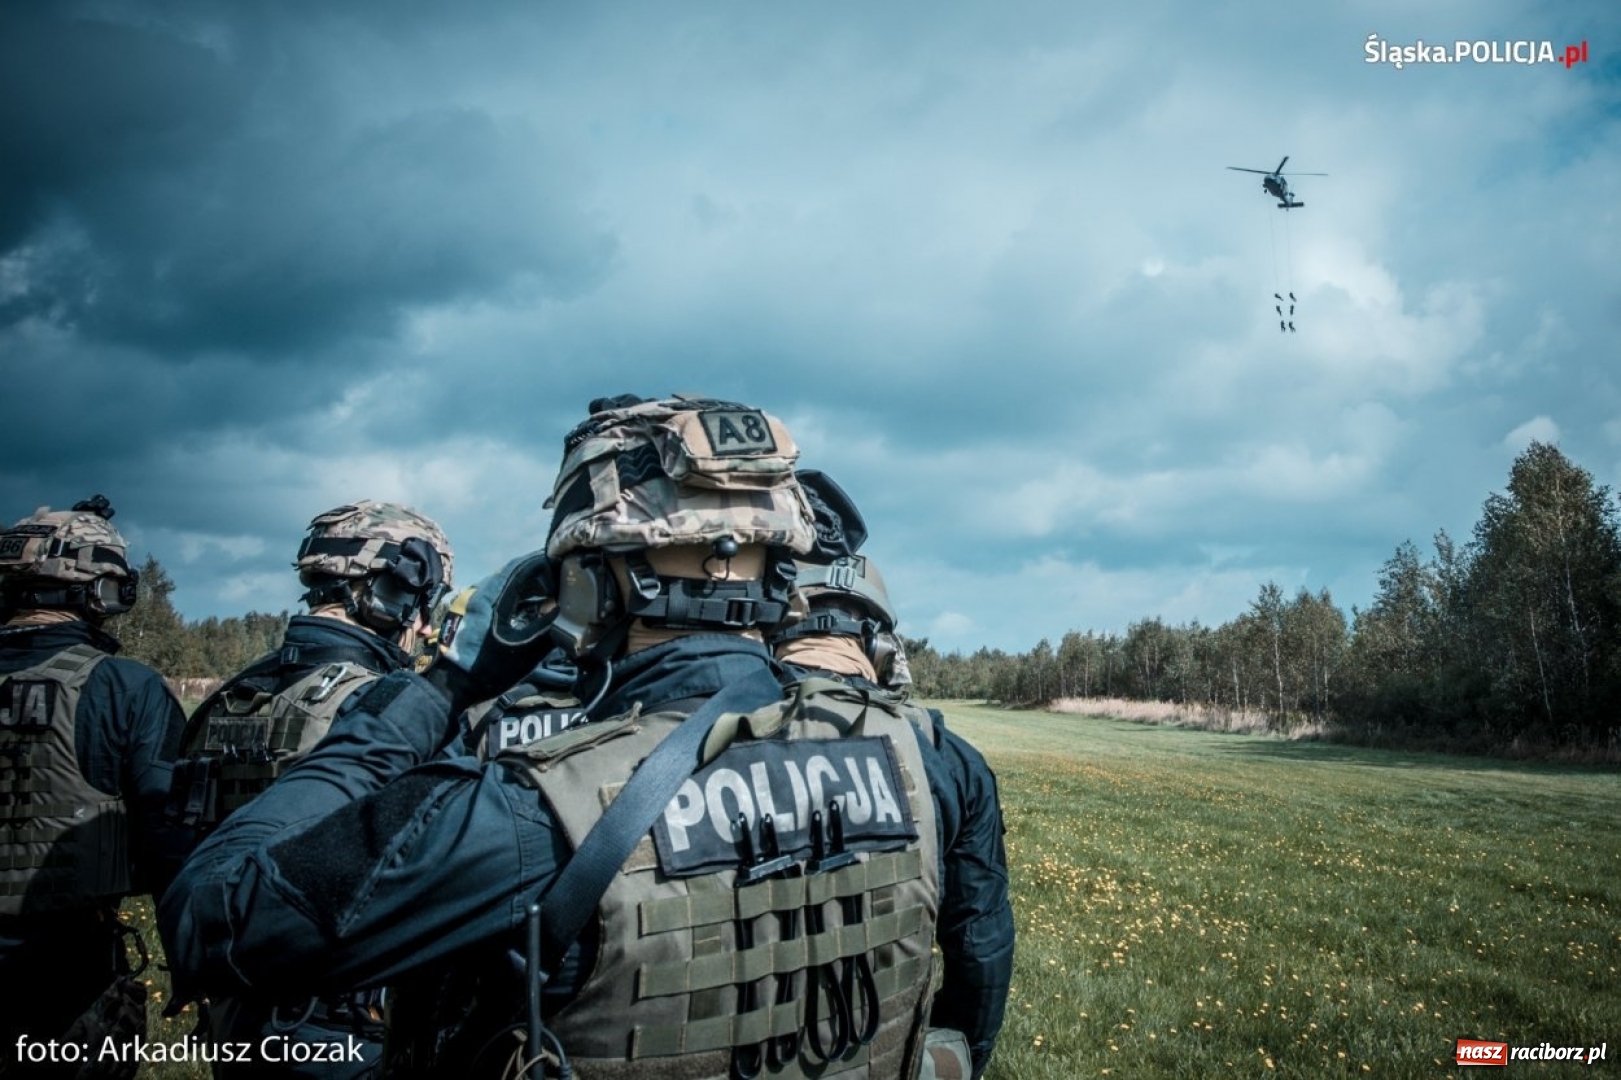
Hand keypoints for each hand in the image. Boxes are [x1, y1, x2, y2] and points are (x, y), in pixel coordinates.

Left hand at [425, 551, 557, 711]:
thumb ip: (547, 629)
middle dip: (537, 574)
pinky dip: (514, 596)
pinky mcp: (468, 611)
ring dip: (525, 586)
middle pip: (511, 573)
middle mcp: (478, 592)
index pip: (519, 567)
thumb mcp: (524, 652)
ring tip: (549, 591)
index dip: (542, 562)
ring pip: (503, 583)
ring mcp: (470, 601)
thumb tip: (563, 611)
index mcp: (490, 597)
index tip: (562, 562)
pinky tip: (528, 606)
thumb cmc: (487, 669)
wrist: (450, 686)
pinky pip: (495, 594)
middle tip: (560, 578)